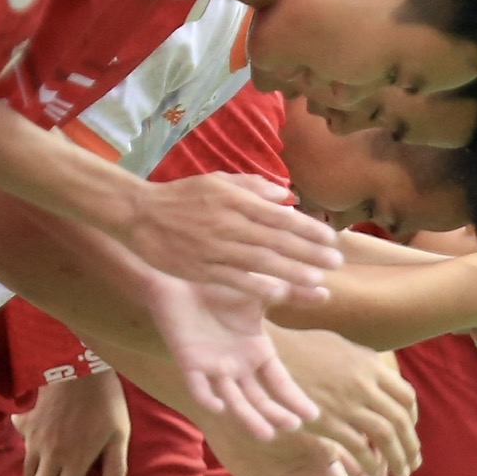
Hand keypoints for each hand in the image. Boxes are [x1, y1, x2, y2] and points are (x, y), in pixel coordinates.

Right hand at [17, 368, 128, 475]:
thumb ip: (116, 466)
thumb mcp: (119, 433)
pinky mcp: (27, 422)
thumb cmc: (105, 399)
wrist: (77, 365)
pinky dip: (22, 454)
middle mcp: (51, 455)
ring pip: (28, 470)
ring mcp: (35, 439)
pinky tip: (23, 455)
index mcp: (75, 461)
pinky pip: (22, 443)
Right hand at [125, 174, 342, 304]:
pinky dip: (257, 286)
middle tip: (336, 262)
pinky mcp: (201, 268)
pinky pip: (234, 279)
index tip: (331, 239)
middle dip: (309, 252)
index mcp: (235, 200)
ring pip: (260, 262)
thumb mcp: (218, 181)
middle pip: (277, 240)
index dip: (308, 228)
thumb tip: (287, 196)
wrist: (140, 214)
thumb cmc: (183, 196)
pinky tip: (280, 293)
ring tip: (317, 281)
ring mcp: (215, 248)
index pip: (280, 216)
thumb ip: (254, 187)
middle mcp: (229, 223)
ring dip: (292, 272)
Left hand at [142, 272, 317, 437]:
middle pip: (258, 397)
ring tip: (266, 434)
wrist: (182, 272)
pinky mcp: (189, 362)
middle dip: (274, 413)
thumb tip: (326, 292)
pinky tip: (221, 407)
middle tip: (291, 426)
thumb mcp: (263, 288)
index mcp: (256, 351)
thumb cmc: (222, 281)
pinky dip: (208, 397)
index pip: (279, 382)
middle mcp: (236, 365)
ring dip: (248, 417)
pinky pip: (198, 386)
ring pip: (233, 399)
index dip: (294, 398)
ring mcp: (213, 366)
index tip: (312, 415)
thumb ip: (292, 293)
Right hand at [271, 328, 418, 475]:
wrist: (269, 356)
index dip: (412, 419)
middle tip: (413, 463)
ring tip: (401, 474)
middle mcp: (364, 383)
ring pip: (386, 436)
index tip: (409, 432)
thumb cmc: (300, 348)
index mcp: (370, 364)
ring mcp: (347, 403)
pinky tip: (372, 473)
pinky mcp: (328, 422)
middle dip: (411, 445)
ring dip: (398, 459)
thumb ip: (362, 361)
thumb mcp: (339, 344)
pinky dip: (371, 463)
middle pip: (401, 419)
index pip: (406, 396)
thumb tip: (380, 371)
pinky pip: (360, 447)